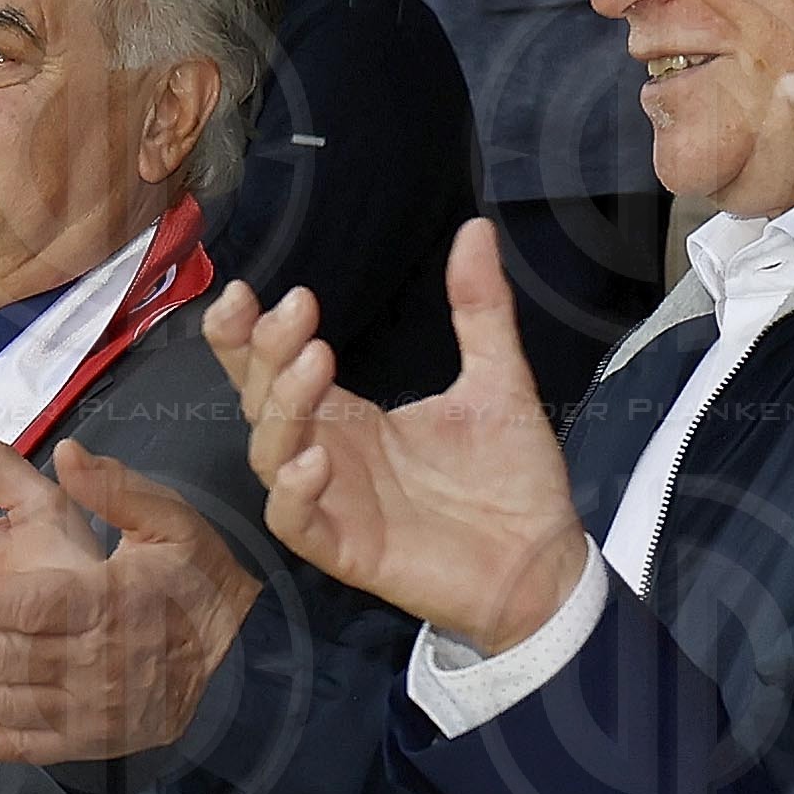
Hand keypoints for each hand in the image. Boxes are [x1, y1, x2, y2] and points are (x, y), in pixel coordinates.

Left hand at [0, 416, 264, 761]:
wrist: (247, 665)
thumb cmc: (198, 582)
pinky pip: (22, 746)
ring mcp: (88, 712)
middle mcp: (94, 665)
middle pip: (1, 658)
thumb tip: (71, 451)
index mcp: (111, 604)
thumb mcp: (174, 521)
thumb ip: (119, 488)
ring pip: (0, 703)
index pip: (31, 607)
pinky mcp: (85, 743)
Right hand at [205, 225, 590, 654]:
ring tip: (316, 363)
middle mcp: (328, 454)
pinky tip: (315, 457)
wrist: (546, 563)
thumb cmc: (512, 483)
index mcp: (351, 418)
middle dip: (262, 352)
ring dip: (282, 406)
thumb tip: (475, 229)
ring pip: (269, 452)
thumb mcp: (497, 381)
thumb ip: (480, 308)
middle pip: (259, 400)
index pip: (275, 367)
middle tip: (296, 312)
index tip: (248, 289)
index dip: (248, 333)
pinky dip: (293, 490)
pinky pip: (294, 521)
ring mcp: (332, 503)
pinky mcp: (346, 550)